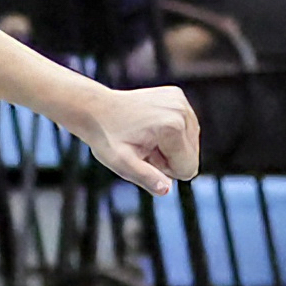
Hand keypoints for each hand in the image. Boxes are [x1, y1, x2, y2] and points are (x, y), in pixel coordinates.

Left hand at [67, 82, 199, 198]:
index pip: (188, 169)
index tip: (144, 158)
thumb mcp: (122, 163)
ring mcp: (181, 101)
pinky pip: (185, 127)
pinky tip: (148, 127)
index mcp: (173, 127)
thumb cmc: (106, 138)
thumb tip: (166, 190)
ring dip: (169, 146)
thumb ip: (146, 178)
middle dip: (168, 159)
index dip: (165, 171)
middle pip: (191, 156)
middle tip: (142, 148)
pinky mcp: (177, 96)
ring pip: (190, 142)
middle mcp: (182, 111)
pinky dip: (170, 131)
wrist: (94, 109)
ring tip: (144, 138)